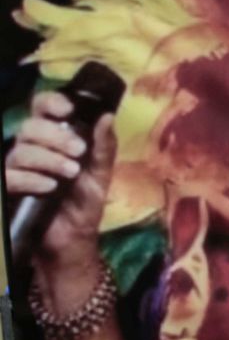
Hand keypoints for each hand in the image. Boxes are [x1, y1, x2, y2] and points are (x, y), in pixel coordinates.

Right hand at [5, 91, 115, 269]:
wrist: (74, 237)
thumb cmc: (85, 201)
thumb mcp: (101, 173)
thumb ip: (104, 147)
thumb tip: (108, 116)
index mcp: (54, 137)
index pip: (43, 108)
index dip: (51, 102)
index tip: (67, 109)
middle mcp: (33, 147)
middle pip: (31, 126)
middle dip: (56, 136)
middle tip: (78, 151)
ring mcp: (19, 167)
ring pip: (21, 150)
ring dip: (49, 159)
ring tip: (70, 173)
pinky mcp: (10, 188)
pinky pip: (10, 175)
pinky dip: (31, 178)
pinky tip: (49, 186)